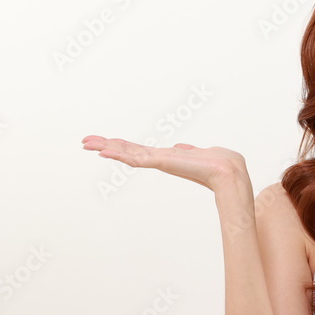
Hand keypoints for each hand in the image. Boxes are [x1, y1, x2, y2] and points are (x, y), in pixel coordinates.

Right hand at [81, 135, 247, 190]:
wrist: (229, 172)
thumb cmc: (220, 163)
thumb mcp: (200, 153)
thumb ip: (189, 152)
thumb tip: (183, 148)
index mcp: (167, 157)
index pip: (139, 150)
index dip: (121, 146)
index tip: (104, 142)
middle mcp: (160, 160)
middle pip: (128, 151)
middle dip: (106, 145)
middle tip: (85, 142)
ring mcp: (160, 162)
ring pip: (128, 154)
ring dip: (108, 147)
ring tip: (88, 144)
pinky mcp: (164, 162)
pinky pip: (138, 158)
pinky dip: (122, 153)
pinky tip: (107, 151)